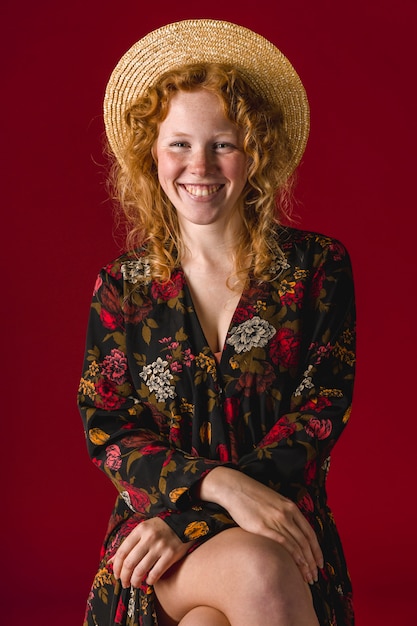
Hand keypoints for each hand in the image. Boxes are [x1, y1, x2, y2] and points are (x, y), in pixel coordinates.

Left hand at [109, 517, 192, 587]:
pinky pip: (156, 573)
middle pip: (129, 563)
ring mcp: (160, 546)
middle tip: (124, 583)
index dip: (116, 566)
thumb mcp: (143, 530)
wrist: (184, 521)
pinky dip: (150, 581)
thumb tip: (110, 561)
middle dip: (124, 577)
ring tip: (135, 584)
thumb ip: (128, 544)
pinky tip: (149, 581)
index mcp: (140, 529)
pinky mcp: (171, 554)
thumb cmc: (160, 528)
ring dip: (135, 581)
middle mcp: (149, 537)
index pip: (122, 551)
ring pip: (141, 570)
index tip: (116, 574)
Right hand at [198, 467, 322, 584]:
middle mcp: (286, 514)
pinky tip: (298, 566)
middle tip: (315, 576)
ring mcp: (276, 520)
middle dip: (313, 561)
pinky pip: (284, 543)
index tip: (320, 563)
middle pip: (305, 541)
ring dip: (305, 563)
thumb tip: (291, 530)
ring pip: (297, 545)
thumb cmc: (252, 496)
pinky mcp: (263, 527)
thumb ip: (285, 514)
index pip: (309, 533)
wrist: (234, 488)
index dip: (317, 550)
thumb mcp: (274, 501)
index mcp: (291, 507)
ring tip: (308, 577)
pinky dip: (294, 556)